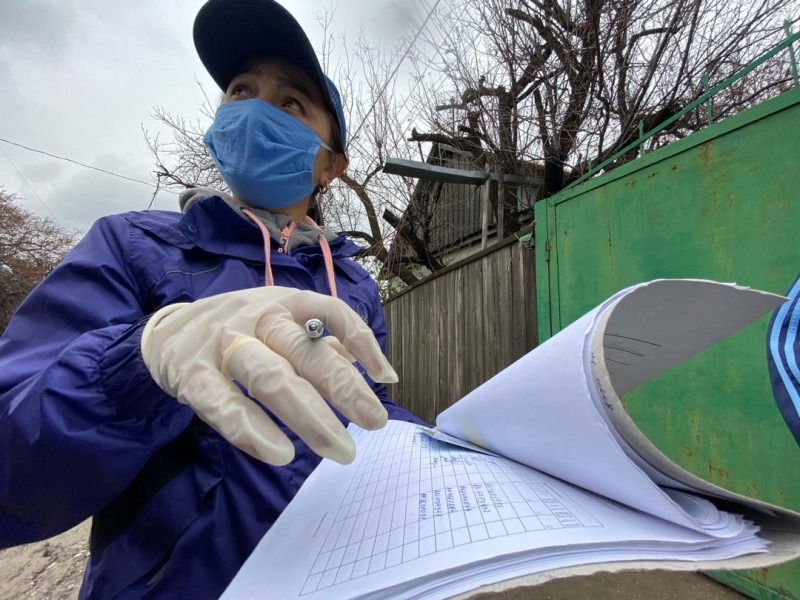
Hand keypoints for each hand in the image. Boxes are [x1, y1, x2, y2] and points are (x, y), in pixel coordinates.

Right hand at [140, 287, 395, 464]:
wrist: (166, 333)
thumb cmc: (240, 331)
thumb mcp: (280, 322)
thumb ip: (320, 343)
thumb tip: (371, 370)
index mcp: (284, 303)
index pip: (330, 310)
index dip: (361, 340)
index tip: (385, 378)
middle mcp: (256, 318)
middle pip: (305, 352)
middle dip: (345, 389)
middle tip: (376, 423)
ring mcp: (222, 345)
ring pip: (271, 379)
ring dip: (310, 417)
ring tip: (340, 449)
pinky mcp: (191, 376)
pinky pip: (225, 406)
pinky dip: (254, 431)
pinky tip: (280, 454)